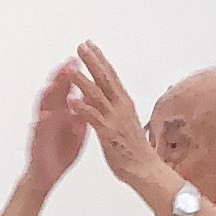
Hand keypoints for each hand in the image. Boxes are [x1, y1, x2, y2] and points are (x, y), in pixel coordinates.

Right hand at [24, 64, 88, 190]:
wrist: (46, 176)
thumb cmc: (60, 153)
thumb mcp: (77, 129)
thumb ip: (82, 111)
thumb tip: (91, 93)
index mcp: (62, 113)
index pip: (67, 89)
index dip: (73, 74)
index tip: (81, 59)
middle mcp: (50, 117)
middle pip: (55, 93)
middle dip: (61, 78)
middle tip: (69, 63)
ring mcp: (42, 129)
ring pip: (43, 109)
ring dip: (48, 97)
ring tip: (54, 84)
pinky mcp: (37, 143)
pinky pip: (39, 133)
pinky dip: (41, 124)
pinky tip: (44, 116)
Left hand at [71, 43, 177, 215]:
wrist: (145, 169)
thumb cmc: (134, 150)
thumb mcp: (124, 122)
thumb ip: (115, 108)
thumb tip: (108, 97)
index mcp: (124, 103)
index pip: (111, 76)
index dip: (100, 60)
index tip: (90, 46)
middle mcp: (120, 106)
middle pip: (105, 78)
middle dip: (92, 61)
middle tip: (81, 46)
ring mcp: (114, 119)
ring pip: (97, 95)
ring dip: (83, 80)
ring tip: (71, 69)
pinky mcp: (108, 133)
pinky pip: (93, 118)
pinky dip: (82, 108)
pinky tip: (71, 100)